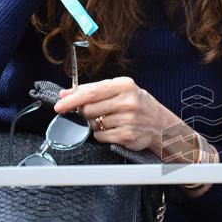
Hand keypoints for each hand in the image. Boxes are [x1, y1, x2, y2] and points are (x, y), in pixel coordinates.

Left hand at [54, 77, 187, 156]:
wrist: (162, 125)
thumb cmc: (139, 105)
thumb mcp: (121, 90)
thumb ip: (94, 90)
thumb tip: (65, 95)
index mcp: (124, 85)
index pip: (90, 92)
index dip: (71, 99)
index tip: (60, 104)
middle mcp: (128, 101)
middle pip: (88, 109)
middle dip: (85, 112)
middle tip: (93, 113)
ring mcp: (128, 120)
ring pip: (93, 124)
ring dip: (95, 124)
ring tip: (109, 120)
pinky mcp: (126, 136)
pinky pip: (101, 136)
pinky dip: (102, 134)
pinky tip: (113, 129)